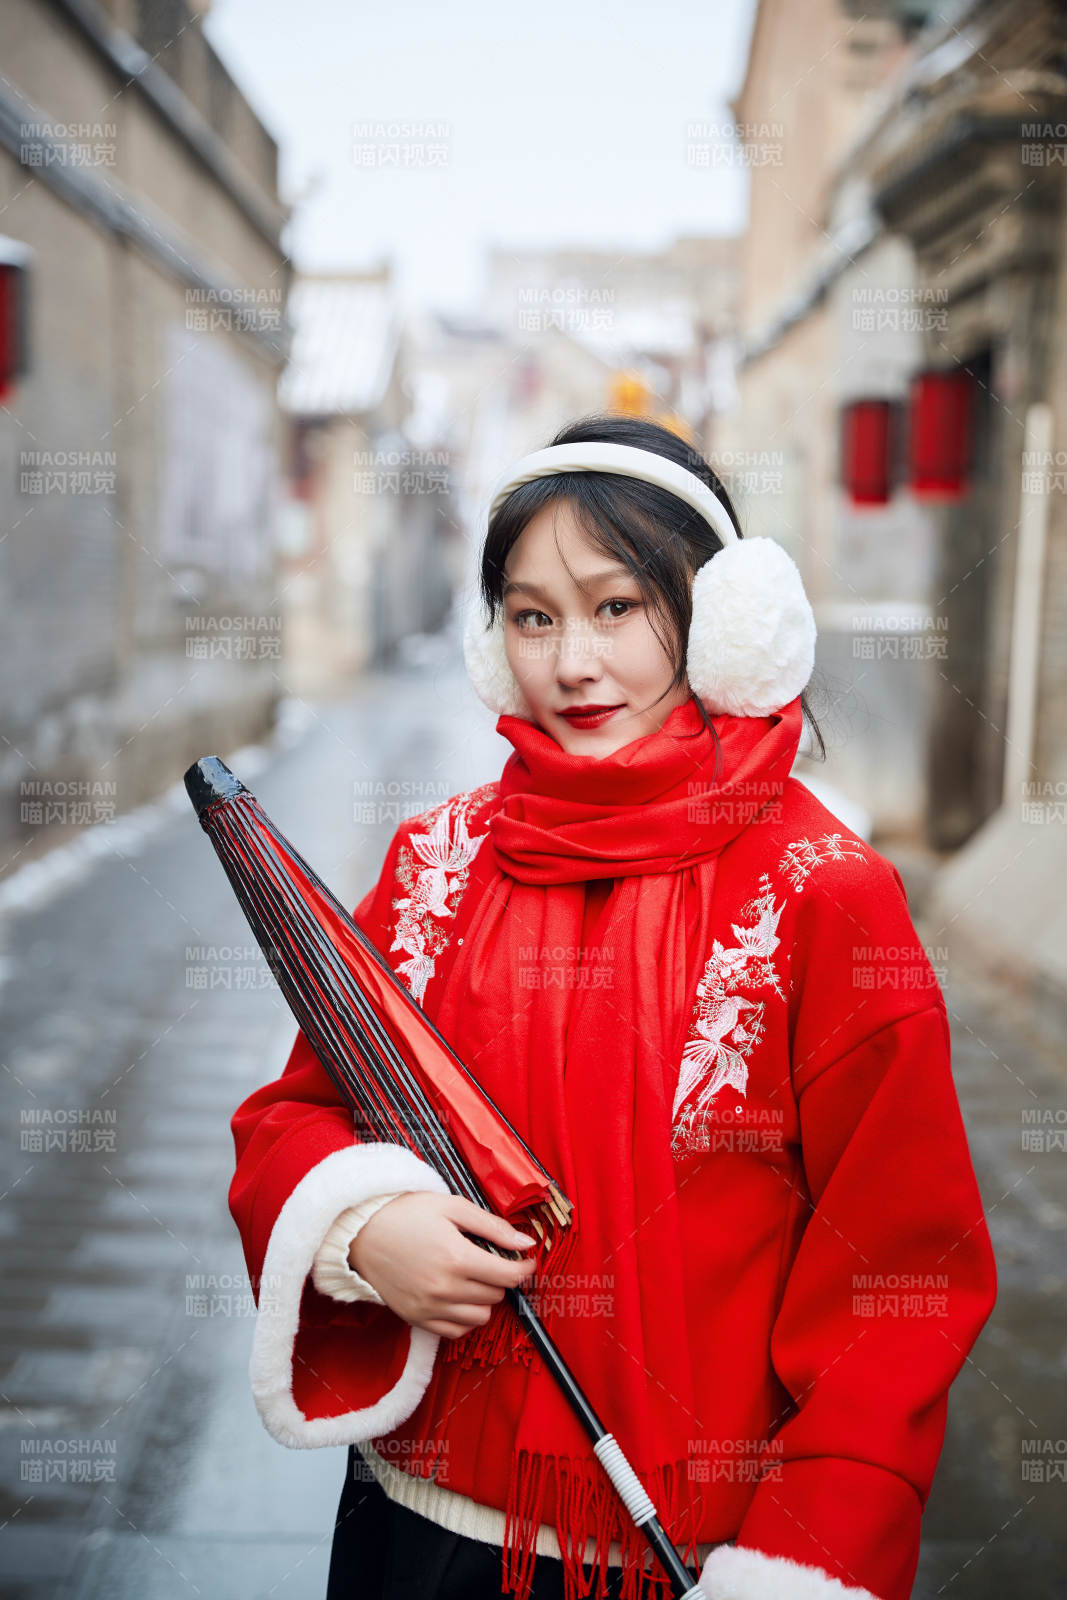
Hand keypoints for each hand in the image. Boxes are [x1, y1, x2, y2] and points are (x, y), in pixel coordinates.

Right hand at [349, 1191, 537, 1338]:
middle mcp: (444, 1289)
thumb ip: (492, 1226)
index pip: (508, 1276)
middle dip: (500, 1277)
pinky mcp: (416, 1319)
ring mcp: (429, 1308)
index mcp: (457, 1258)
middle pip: (495, 1296)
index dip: (524, 1268)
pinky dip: (464, 1317)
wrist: (362, 1232)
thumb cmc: (406, 1214)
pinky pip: (456, 1332)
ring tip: (471, 1277)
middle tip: (488, 1259)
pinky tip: (458, 1296)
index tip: (525, 1260)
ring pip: (480, 1318)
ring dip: (484, 1299)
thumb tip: (525, 1242)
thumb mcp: (452, 1207)